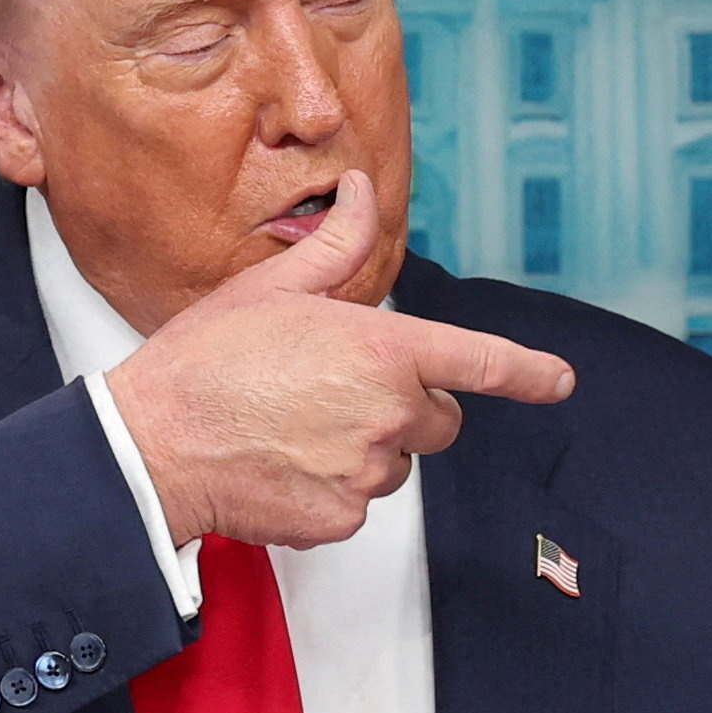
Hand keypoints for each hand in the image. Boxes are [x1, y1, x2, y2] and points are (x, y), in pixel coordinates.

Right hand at [104, 171, 574, 547]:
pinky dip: (329, 490)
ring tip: (292, 427)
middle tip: (337, 394)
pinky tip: (281, 464)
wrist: (150, 445)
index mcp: (383, 350)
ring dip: (364, 448)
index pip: (481, 362)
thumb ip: (335, 247)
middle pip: (440, 421)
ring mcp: (367, 472)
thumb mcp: (273, 288)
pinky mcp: (341, 520)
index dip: (531, 372)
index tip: (561, 380)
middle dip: (409, 408)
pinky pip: (357, 505)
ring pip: (395, 464)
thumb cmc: (205, 361)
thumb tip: (363, 192)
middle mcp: (389, 414)